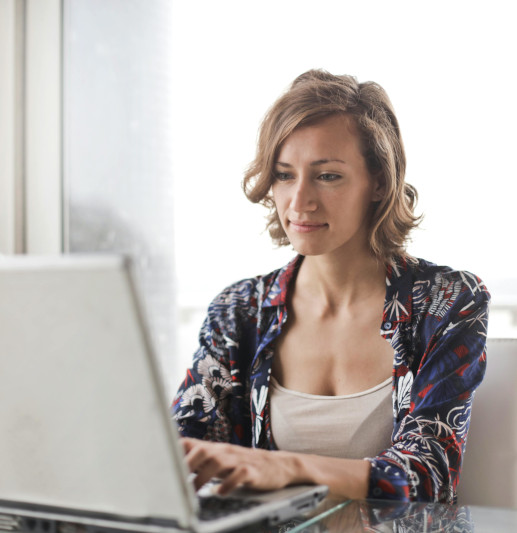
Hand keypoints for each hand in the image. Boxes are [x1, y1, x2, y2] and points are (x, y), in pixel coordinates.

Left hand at [182, 438, 301, 494]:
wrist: (277, 465)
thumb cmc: (243, 465)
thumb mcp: (221, 461)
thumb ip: (200, 462)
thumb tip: (173, 467)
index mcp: (215, 449)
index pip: (191, 443)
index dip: (174, 451)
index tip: (160, 462)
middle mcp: (225, 451)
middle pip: (202, 450)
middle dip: (187, 464)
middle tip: (176, 481)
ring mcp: (239, 460)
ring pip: (218, 461)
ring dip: (203, 476)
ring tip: (194, 491)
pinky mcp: (253, 471)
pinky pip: (239, 475)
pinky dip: (228, 484)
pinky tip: (220, 493)